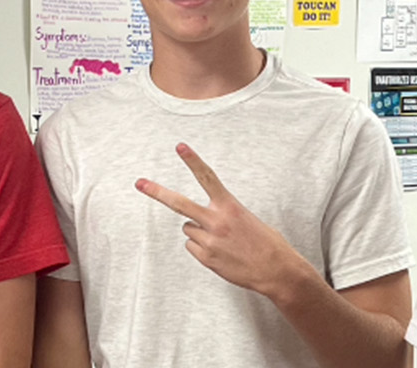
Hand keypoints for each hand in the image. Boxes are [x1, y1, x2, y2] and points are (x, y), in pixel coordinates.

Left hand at [136, 143, 314, 299]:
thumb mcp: (248, 219)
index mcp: (230, 206)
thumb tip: (203, 222)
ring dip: (199, 233)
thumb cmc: (267, 243)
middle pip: (179, 204)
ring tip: (222, 241)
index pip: (207, 177)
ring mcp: (210, 241)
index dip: (193, 160)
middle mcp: (216, 221)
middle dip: (157, 192)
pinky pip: (192, 248)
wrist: (277, 270)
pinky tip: (221, 254)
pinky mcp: (207, 258)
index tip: (180, 146)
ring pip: (189, 230)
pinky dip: (203, 250)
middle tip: (139, 183)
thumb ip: (224, 214)